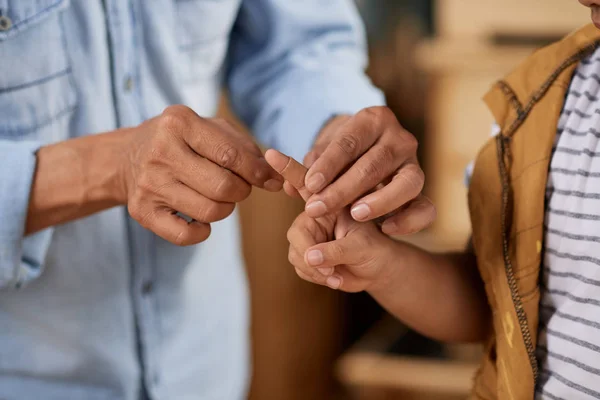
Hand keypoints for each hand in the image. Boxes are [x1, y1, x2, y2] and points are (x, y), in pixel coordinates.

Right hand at [119, 105, 282, 245]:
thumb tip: (275, 178)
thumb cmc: (181, 142)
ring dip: (225, 209)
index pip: (231, 155)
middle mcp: (161, 151)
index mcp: (179, 123)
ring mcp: (149, 183)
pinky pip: (186, 235)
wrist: (126, 157)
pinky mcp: (142, 211)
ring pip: (210, 211)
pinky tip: (199, 217)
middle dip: (241, 191)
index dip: (258, 172)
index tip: (269, 179)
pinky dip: (202, 231)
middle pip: (223, 186)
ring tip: (218, 198)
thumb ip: (246, 149)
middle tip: (237, 187)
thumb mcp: (210, 130)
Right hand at [266, 149, 396, 291]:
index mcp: (331, 201)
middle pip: (296, 232)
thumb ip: (336, 250)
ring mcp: (310, 235)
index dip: (288, 169)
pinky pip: (300, 266)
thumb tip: (309, 257)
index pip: (308, 183)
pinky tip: (334, 277)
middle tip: (331, 269)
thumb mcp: (362, 246)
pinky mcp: (307, 253)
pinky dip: (316, 276)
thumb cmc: (376, 249)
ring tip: (337, 274)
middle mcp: (315, 214)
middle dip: (310, 253)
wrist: (378, 270)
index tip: (271, 153)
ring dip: (315, 269)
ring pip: (296, 253)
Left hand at [296, 107, 434, 235]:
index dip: (329, 164)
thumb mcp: (322, 153)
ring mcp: (415, 163)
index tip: (309, 185)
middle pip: (374, 163)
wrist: (367, 156)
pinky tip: (387, 230)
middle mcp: (399, 138)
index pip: (349, 142)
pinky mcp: (423, 190)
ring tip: (355, 215)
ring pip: (408, 182)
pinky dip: (410, 220)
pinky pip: (426, 207)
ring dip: (381, 201)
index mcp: (372, 120)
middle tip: (317, 209)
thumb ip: (308, 168)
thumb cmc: (340, 156)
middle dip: (343, 189)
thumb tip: (291, 187)